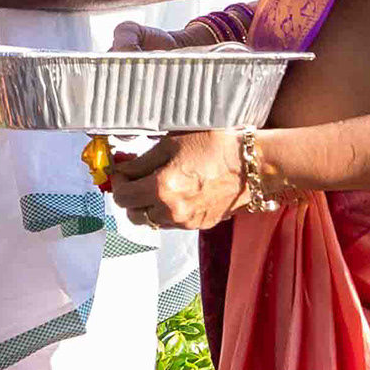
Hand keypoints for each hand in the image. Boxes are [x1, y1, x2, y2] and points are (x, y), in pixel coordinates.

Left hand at [105, 122, 247, 232]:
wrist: (251, 165)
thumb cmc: (214, 147)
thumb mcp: (171, 144)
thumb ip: (141, 161)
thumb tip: (122, 169)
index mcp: (160, 189)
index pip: (122, 196)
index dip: (118, 182)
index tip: (122, 171)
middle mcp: (171, 211)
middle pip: (133, 214)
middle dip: (130, 197)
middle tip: (136, 179)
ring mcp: (186, 222)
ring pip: (152, 221)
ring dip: (148, 206)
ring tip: (158, 186)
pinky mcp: (199, 225)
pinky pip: (172, 223)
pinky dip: (167, 211)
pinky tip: (178, 192)